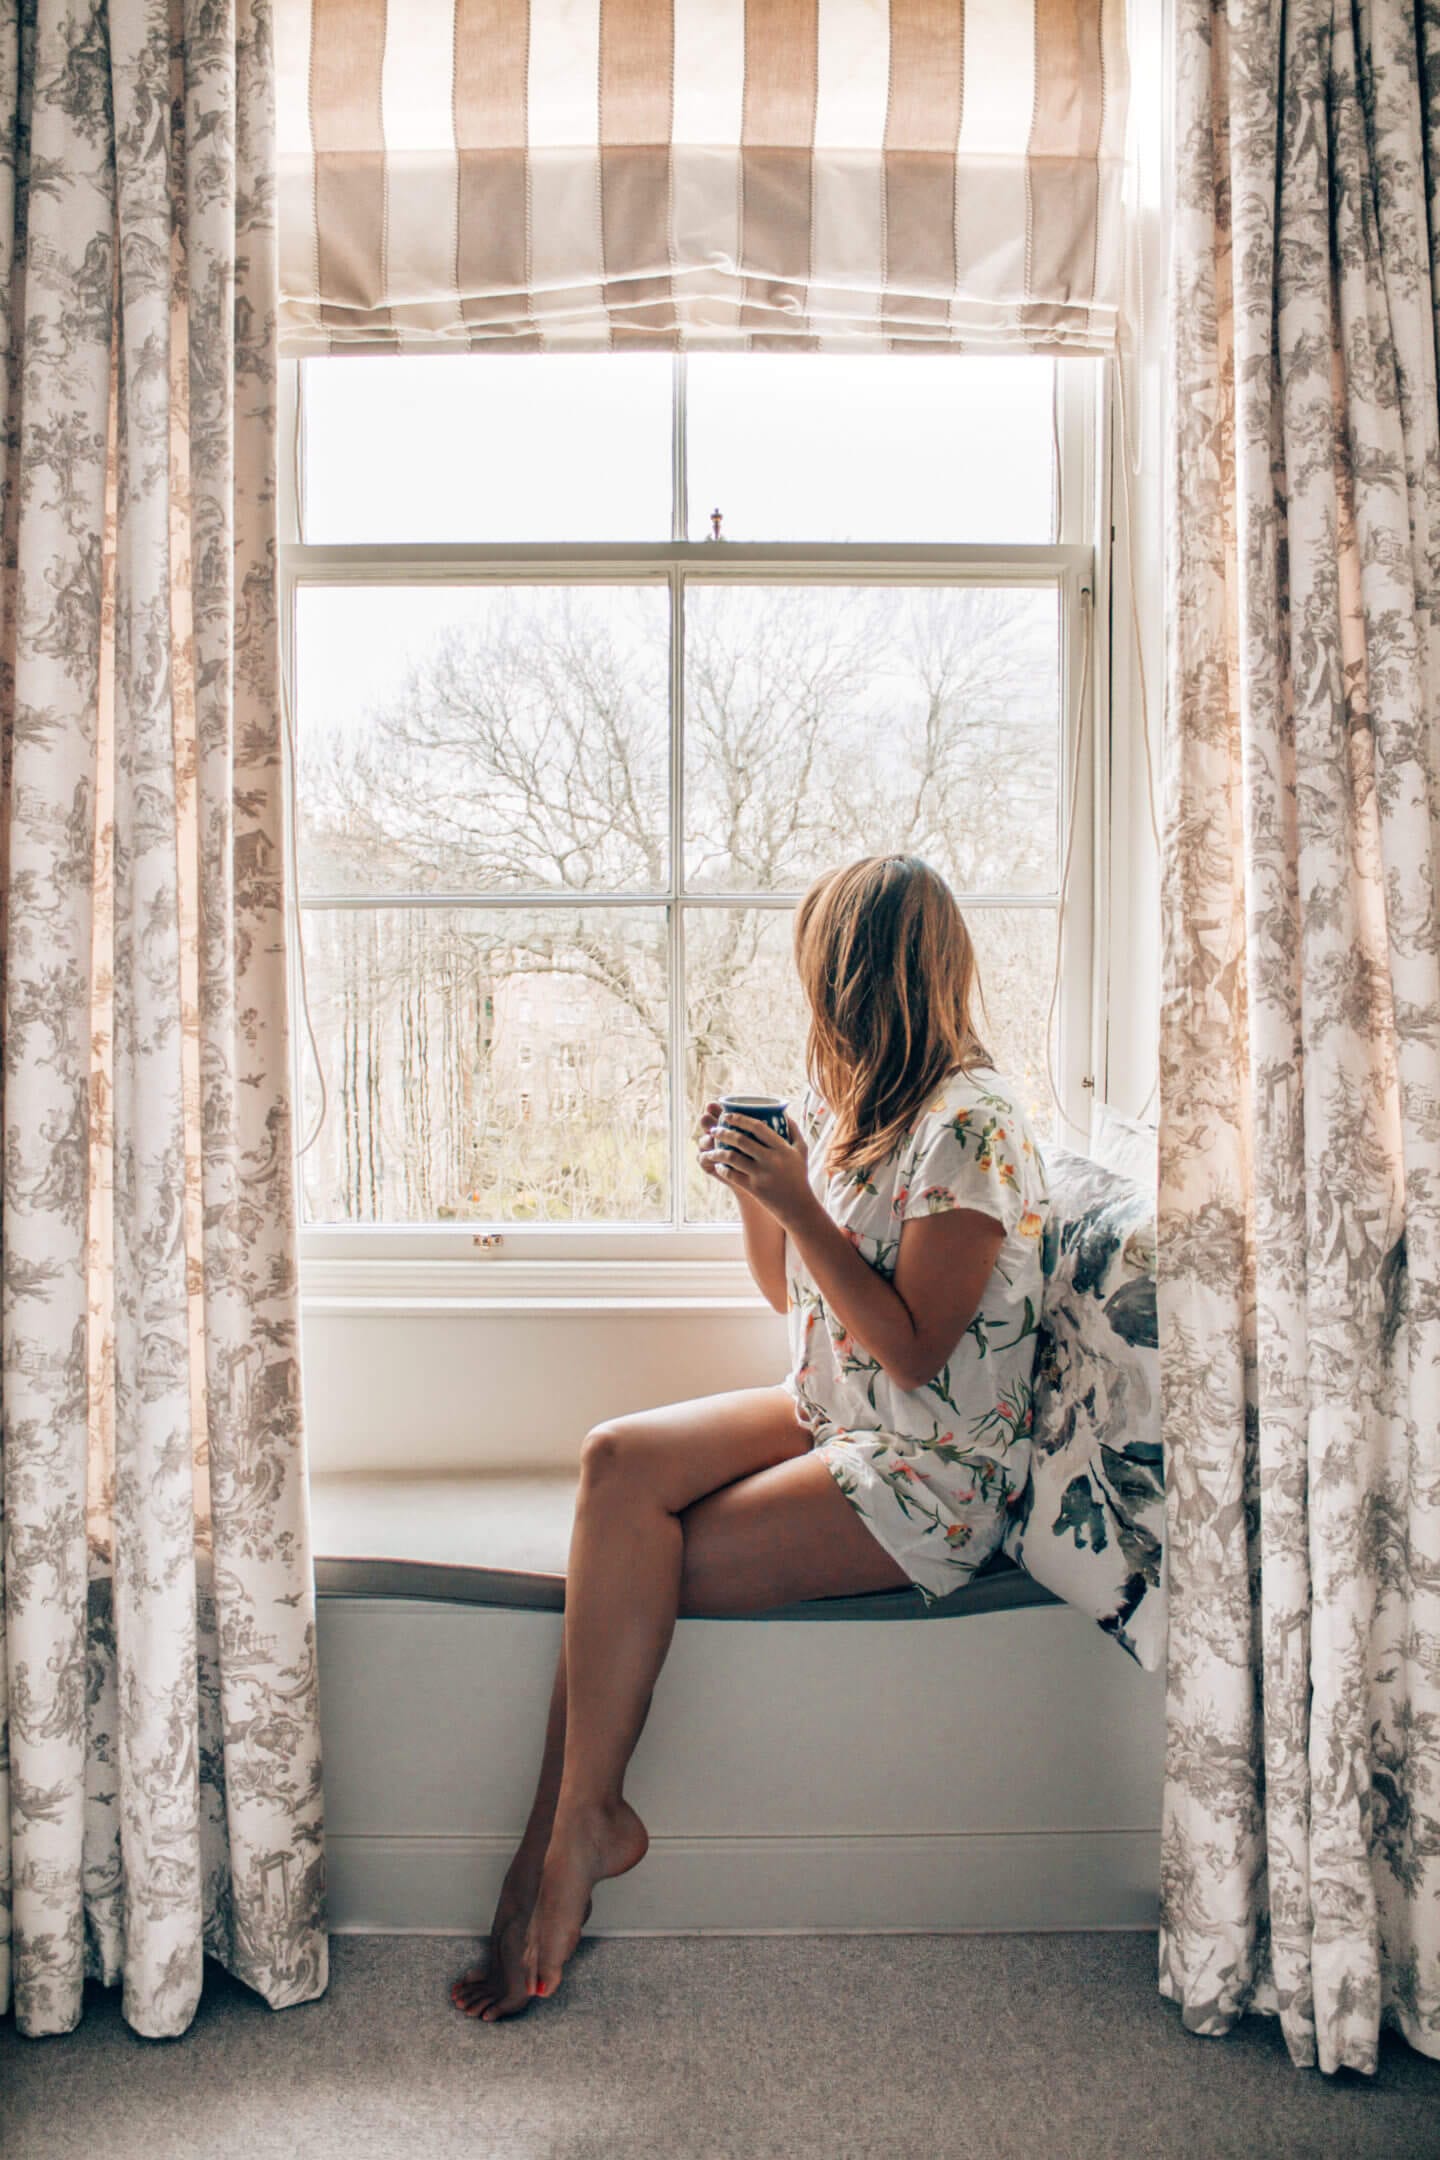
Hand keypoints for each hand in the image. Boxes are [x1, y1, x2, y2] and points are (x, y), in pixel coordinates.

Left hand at [698, 1106, 813, 1228]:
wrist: (798, 1206)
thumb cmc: (799, 1176)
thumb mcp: (801, 1151)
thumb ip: (794, 1131)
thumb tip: (783, 1113)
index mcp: (782, 1148)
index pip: (758, 1127)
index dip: (740, 1119)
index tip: (727, 1115)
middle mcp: (771, 1159)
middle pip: (741, 1140)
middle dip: (723, 1132)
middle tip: (714, 1129)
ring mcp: (762, 1174)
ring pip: (732, 1157)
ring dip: (717, 1152)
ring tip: (710, 1149)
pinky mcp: (754, 1188)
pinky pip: (732, 1175)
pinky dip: (722, 1169)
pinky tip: (718, 1166)